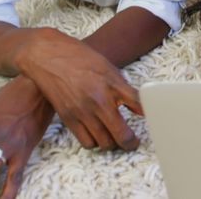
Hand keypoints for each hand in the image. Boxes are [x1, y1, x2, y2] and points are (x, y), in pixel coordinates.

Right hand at [16, 29, 142, 150]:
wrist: (48, 56)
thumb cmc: (81, 59)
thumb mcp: (109, 69)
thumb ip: (125, 90)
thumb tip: (141, 108)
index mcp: (111, 84)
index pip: (138, 106)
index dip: (150, 116)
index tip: (153, 120)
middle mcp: (98, 101)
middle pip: (121, 135)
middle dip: (130, 142)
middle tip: (132, 141)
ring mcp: (82, 112)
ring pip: (104, 143)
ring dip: (112, 143)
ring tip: (115, 137)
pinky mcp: (68, 118)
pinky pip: (86, 142)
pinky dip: (95, 142)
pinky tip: (98, 134)